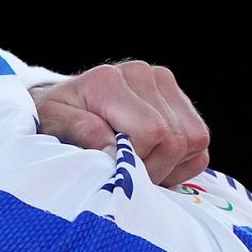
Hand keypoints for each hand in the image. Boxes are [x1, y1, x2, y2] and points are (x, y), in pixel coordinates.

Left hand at [32, 61, 209, 185]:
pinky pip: (200, 144)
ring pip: (195, 140)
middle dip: (152, 169)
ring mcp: (165, 84)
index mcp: (109, 81)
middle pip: (175, 139)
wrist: (62, 106)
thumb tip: (112, 148)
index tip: (112, 172)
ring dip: (168, 166)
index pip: (150, 131)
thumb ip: (79, 131)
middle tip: (124, 177)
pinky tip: (150, 163)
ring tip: (135, 169)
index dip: (136, 162)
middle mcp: (143, 74)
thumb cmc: (53, 119)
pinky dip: (179, 163)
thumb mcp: (51, 125)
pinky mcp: (178, 100)